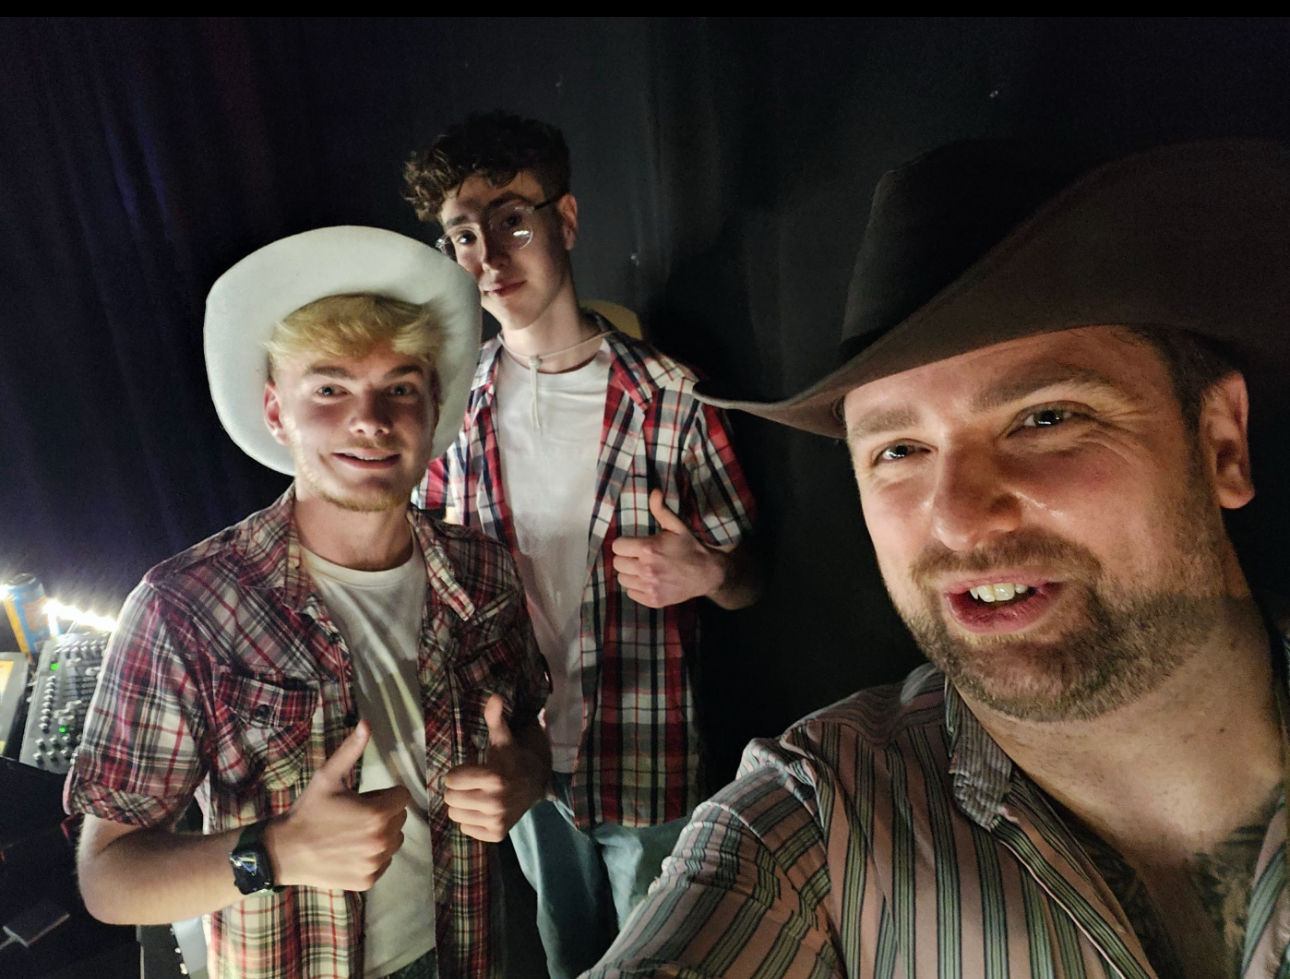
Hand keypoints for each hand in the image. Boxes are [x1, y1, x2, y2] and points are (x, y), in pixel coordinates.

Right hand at [264, 720, 410, 890]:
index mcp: (378, 813)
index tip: (363, 798)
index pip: (402, 796)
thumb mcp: (328, 776)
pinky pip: (383, 862)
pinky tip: (350, 851)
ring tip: (352, 833)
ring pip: (394, 841)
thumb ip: (351, 750)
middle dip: (383, 813)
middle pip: (400, 818)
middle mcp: (383, 840)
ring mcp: (376, 863)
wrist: (285, 851)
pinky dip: (372, 857)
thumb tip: (366, 722)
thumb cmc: (308, 811)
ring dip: (381, 835)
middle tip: (354, 815)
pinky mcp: (369, 880)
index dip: (384, 794)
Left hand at [443, 695, 546, 842]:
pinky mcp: (496, 834)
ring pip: (455, 815)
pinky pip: (465, 828)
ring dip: (462, 805)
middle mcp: (496, 803)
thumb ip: (495, 719)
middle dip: (457, 789)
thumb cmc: (512, 759)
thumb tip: (494, 696)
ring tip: (476, 796)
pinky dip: (471, 820)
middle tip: (471, 784)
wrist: (535, 784)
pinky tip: (484, 810)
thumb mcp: (503, 739)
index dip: (458, 773)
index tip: (471, 769)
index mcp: (495, 778)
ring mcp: (497, 821)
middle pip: (450, 799)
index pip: (451, 779)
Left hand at [611, 489, 724, 607]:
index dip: (624, 544)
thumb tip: (654, 491)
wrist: (706, 574)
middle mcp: (646, 569)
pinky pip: (631, 593)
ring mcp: (649, 587)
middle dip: (626, 558)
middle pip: (618, 563)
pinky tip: (648, 581)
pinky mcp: (653, 600)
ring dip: (630, 573)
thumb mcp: (676, 526)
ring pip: (622, 579)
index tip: (632, 545)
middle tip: (638, 557)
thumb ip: (661, 509)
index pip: (617, 547)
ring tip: (642, 569)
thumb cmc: (689, 547)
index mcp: (649, 548)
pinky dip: (637, 588)